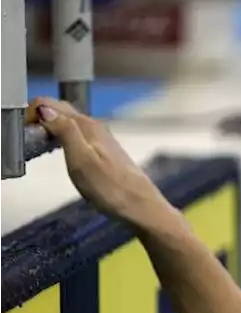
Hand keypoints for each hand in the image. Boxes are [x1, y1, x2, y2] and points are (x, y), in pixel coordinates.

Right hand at [26, 97, 168, 224]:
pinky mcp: (108, 153)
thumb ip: (65, 131)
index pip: (53, 104)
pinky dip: (66, 138)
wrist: (142, 208)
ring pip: (72, 124)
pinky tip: (64, 153)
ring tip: (42, 144)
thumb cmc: (110, 188)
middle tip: (31, 137)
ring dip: (53, 128)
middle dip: (42, 118)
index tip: (27, 131)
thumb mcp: (81, 160)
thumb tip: (47, 109)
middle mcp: (97, 128)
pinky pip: (80, 136)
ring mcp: (104, 140)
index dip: (34, 112)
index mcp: (87, 126)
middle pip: (63, 112)